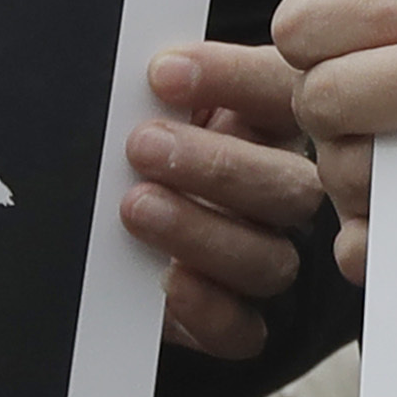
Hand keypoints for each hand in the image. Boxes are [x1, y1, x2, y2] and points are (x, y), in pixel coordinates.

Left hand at [123, 40, 323, 359]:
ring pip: (269, 259)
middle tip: (144, 145)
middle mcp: (279, 192)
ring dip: (201, 230)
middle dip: (216, 165)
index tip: (163, 73)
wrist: (107, 233)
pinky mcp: (235, 322)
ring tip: (137, 207)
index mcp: (270, 124)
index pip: (280, 93)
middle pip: (289, 185)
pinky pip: (243, 330)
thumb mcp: (146, 106)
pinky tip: (167, 281)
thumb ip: (157, 88)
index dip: (234, 81)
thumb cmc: (137, 149)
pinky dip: (208, 308)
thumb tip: (143, 66)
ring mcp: (262, 258)